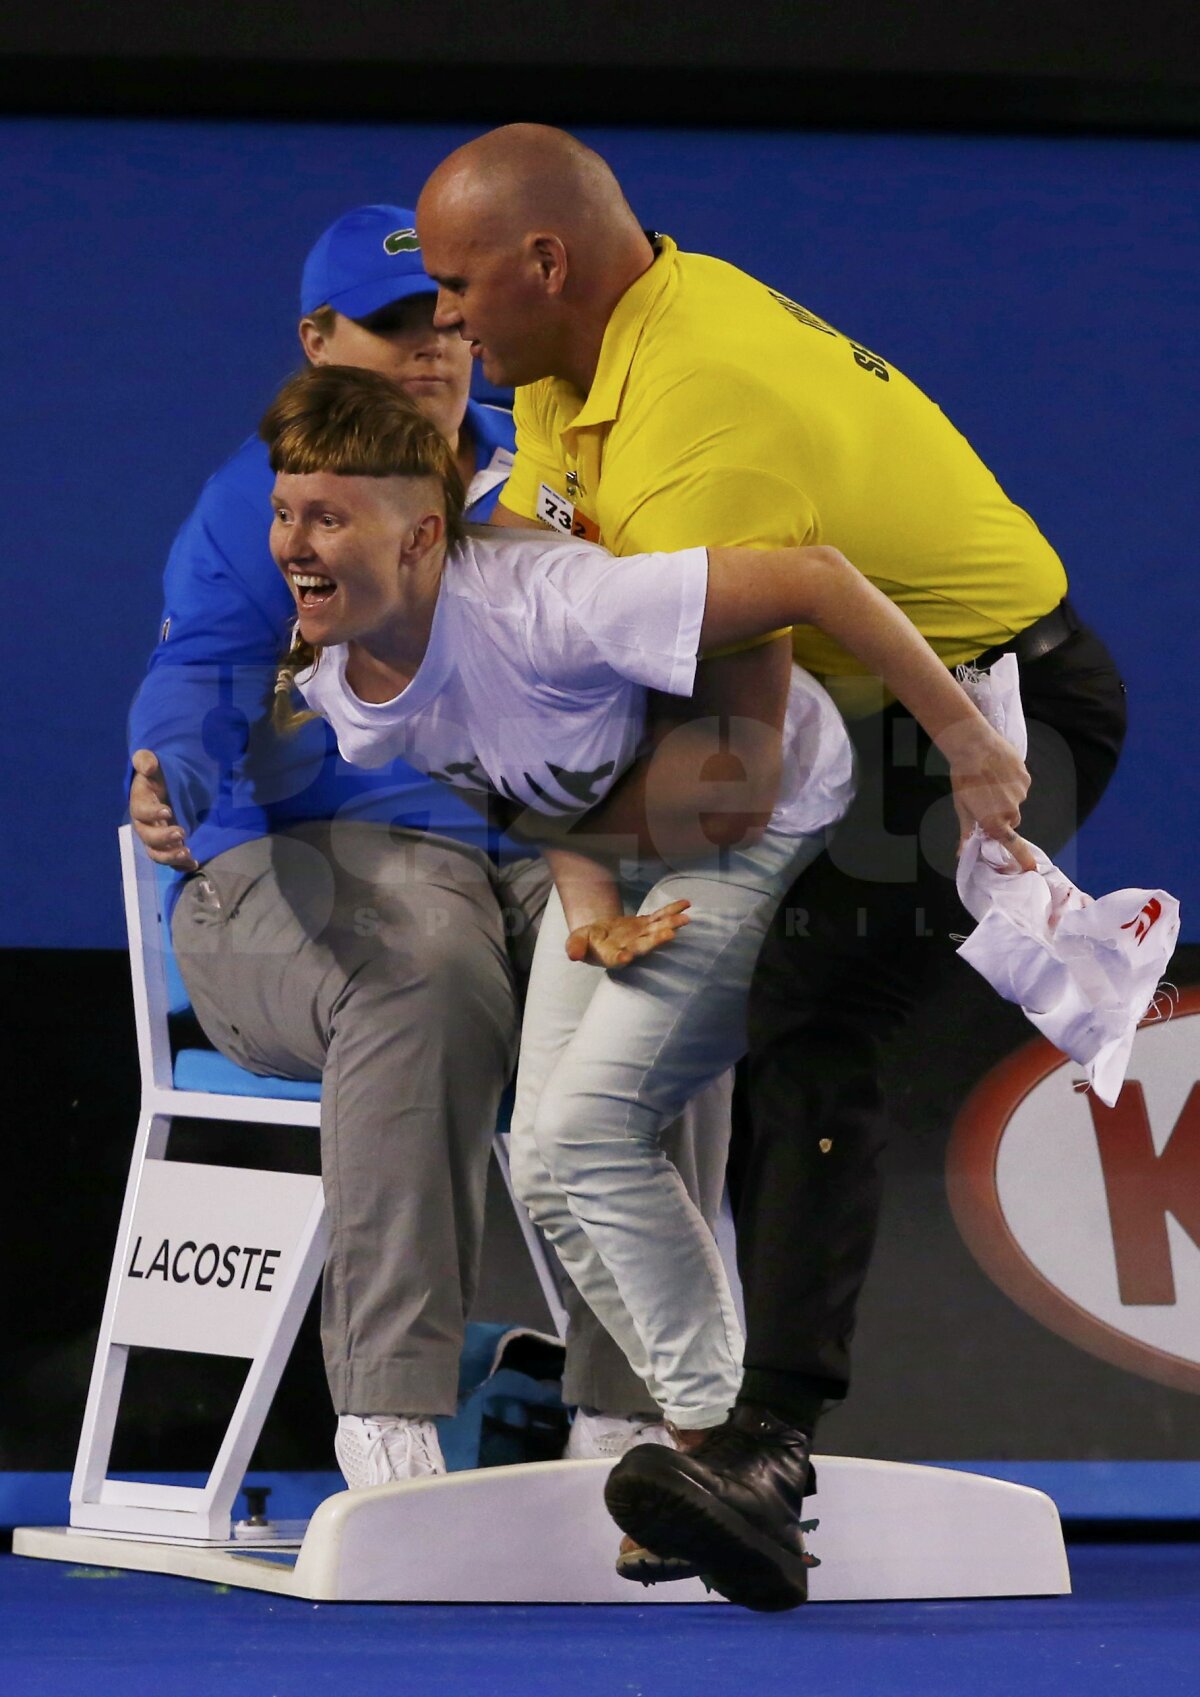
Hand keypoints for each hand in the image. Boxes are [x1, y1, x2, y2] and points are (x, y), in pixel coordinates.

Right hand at [129, 749, 198, 871]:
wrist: (165, 787)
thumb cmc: (156, 776)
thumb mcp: (151, 763)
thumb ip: (146, 760)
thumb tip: (148, 765)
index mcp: (140, 804)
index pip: (141, 811)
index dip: (152, 813)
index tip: (167, 810)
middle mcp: (145, 825)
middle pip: (148, 837)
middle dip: (163, 838)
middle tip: (181, 833)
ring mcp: (156, 837)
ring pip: (157, 853)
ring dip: (170, 856)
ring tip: (187, 853)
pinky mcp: (167, 846)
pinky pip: (170, 860)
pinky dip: (180, 865)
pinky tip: (194, 864)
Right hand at [565, 900, 690, 967]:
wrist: (599, 937)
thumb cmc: (586, 943)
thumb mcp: (576, 943)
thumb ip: (575, 947)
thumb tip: (573, 955)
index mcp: (611, 956)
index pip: (616, 959)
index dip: (621, 958)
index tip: (626, 957)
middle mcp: (630, 948)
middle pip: (644, 946)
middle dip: (657, 940)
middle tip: (670, 935)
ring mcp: (641, 936)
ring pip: (657, 931)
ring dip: (671, 925)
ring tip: (685, 919)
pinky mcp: (646, 925)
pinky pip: (661, 917)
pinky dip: (672, 910)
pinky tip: (685, 905)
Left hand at [939, 720, 1036, 871]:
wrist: (973, 746)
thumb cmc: (963, 778)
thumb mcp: (962, 806)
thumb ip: (967, 831)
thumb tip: (961, 853)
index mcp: (994, 822)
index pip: (1013, 845)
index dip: (1023, 858)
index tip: (1032, 868)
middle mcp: (1010, 811)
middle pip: (1011, 821)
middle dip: (1002, 816)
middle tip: (987, 801)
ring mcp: (1021, 795)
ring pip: (1016, 802)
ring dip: (1007, 797)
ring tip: (991, 781)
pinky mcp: (1026, 779)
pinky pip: (1021, 786)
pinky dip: (1013, 782)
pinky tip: (1000, 771)